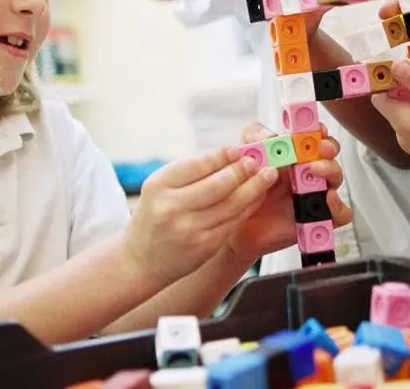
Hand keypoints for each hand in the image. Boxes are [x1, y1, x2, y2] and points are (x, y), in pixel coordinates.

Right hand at [126, 147, 278, 285]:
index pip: (196, 165)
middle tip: (257, 161)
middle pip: (218, 185)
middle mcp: (172, 208)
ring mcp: (190, 230)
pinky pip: (233, 222)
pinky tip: (257, 196)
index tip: (237, 149)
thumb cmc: (156, 213)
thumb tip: (231, 154)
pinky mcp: (205, 246)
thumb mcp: (162, 186)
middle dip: (242, 171)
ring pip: (231, 205)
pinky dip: (248, 206)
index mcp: (159, 186)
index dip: (221, 156)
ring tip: (267, 175)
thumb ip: (192, 171)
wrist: (142, 259)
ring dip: (254, 188)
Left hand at [227, 122, 351, 260]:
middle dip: (328, 147)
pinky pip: (339, 214)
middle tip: (319, 148)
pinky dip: (339, 206)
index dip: (318, 131)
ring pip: (336, 179)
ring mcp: (313, 195)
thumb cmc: (243, 188)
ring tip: (315, 169)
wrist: (235, 221)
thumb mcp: (242, 155)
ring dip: (330, 170)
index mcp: (291, 155)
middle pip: (329, 155)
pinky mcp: (316, 218)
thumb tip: (270, 135)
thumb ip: (253, 137)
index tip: (316, 129)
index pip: (312, 138)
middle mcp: (305, 173)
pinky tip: (327, 199)